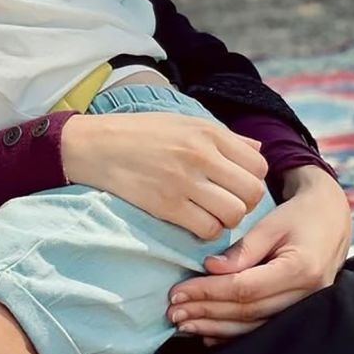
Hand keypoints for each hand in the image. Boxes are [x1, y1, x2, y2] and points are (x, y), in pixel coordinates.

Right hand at [60, 110, 268, 239]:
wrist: (95, 145)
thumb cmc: (140, 133)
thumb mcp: (184, 122)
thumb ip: (224, 137)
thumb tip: (258, 150)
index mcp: (207, 132)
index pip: (258, 164)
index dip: (251, 179)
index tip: (235, 184)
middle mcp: (200, 155)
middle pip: (251, 192)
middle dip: (244, 203)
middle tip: (226, 203)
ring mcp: (184, 181)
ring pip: (233, 214)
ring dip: (226, 220)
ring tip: (209, 213)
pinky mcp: (166, 205)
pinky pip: (207, 229)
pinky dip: (206, 231)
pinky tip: (193, 220)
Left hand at [166, 166, 351, 343]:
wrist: (332, 221)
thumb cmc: (300, 216)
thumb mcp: (271, 223)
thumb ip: (243, 249)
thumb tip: (210, 268)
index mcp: (300, 268)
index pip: (245, 288)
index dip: (208, 292)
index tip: (177, 292)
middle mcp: (306, 295)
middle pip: (247, 311)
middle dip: (206, 312)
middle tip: (172, 312)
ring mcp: (306, 309)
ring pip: (253, 326)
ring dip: (215, 327)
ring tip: (183, 324)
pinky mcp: (299, 314)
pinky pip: (263, 329)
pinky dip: (234, 334)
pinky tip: (209, 334)